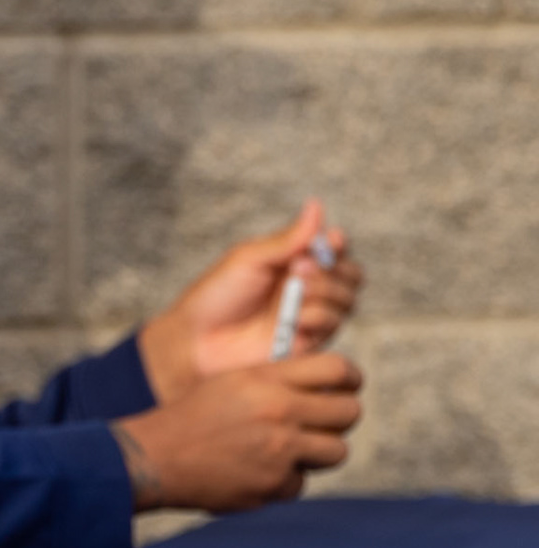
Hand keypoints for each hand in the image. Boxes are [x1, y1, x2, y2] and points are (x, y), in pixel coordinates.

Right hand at [112, 352, 362, 512]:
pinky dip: (282, 481)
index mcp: (267, 381)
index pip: (337, 369)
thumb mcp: (232, 383)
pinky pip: (300, 483)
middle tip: (323, 423)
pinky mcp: (273, 486)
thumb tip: (327, 385)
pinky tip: (254, 472)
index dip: (350, 377)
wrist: (155, 459)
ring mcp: (279, 452)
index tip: (347, 386)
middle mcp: (278, 413)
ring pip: (336, 451)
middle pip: (349, 412)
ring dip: (317, 452)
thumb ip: (278, 380)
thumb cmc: (192, 418)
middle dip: (339, 418)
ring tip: (287, 450)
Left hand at [138, 200, 364, 403]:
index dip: (337, 243)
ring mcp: (310, 316)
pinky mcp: (308, 342)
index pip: (334, 249)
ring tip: (294, 292)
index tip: (330, 239)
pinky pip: (333, 325)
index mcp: (294, 263)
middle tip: (298, 269)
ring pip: (347, 298)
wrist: (197, 340)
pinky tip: (295, 319)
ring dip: (325, 291)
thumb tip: (316, 205)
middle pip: (351, 274)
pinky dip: (319, 316)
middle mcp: (308, 289)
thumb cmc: (216, 296)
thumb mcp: (249, 259)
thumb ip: (288, 239)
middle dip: (332, 268)